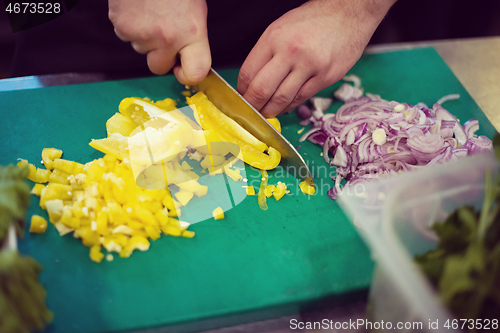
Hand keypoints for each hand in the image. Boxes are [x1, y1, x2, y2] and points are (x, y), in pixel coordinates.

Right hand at [108, 0, 210, 84]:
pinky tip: (138, 7)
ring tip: (151, 10)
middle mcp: (166, 37)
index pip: (196, 73)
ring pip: (141, 50)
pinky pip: (126, 35)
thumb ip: (193, 36)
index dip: (189, 75)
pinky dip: (131, 25)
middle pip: (159, 68)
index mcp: (192, 31)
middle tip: (164, 32)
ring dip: (145, 37)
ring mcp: (140, 33)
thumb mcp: (194, 9)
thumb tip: (190, 58)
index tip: (184, 69)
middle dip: (161, 56)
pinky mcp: (120, 26)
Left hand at [237, 0, 395, 117]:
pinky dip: (289, 106)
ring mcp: (309, 66)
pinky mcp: (325, 77)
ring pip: (281, 99)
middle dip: (253, 107)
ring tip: (266, 114)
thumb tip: (252, 81)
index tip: (242, 98)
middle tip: (251, 114)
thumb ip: (266, 53)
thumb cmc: (313, 20)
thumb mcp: (281, 28)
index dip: (241, 91)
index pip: (248, 73)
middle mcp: (290, 52)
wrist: (349, 12)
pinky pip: (301, 98)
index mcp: (274, 38)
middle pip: (261, 90)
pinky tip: (285, 107)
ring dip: (271, 111)